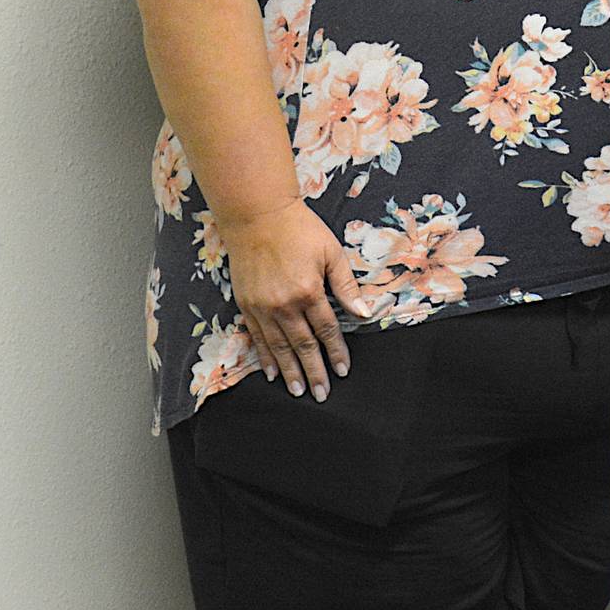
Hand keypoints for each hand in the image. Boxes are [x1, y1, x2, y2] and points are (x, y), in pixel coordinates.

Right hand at [219, 198, 370, 400]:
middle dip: (313, 372)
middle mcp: (284, 305)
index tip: (342, 371)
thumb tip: (363, 314)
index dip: (336, 352)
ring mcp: (262, 307)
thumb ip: (346, 286)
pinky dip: (265, 357)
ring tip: (298, 391)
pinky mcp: (246, 304)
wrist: (258, 215)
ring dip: (289, 371)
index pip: (326, 330)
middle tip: (321, 394)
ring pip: (278, 347)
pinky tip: (271, 372)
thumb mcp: (331, 252)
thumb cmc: (299, 229)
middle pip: (302, 345)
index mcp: (309, 291)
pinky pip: (257, 337)